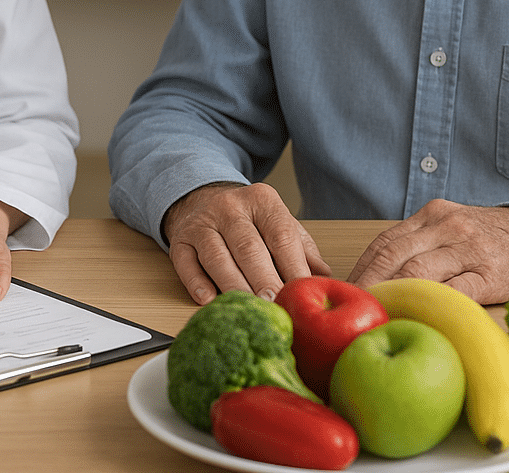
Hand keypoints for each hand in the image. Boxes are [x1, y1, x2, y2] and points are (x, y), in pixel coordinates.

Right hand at [163, 183, 329, 305]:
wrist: (202, 198)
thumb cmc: (250, 220)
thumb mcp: (279, 223)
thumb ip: (302, 249)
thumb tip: (327, 279)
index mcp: (262, 200)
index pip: (281, 235)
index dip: (292, 267)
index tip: (303, 295)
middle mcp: (230, 207)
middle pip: (249, 248)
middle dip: (264, 281)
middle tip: (276, 308)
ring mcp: (202, 223)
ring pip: (218, 257)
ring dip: (235, 287)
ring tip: (251, 311)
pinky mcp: (180, 240)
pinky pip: (187, 264)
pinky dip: (198, 284)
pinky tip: (210, 301)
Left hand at [347, 199, 508, 303]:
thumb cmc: (483, 236)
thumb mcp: (448, 226)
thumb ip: (418, 243)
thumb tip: (376, 274)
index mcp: (432, 215)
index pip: (386, 241)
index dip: (362, 267)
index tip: (346, 289)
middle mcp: (448, 227)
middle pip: (395, 255)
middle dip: (369, 282)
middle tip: (353, 306)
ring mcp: (469, 249)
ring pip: (420, 271)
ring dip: (393, 295)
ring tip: (376, 314)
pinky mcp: (490, 274)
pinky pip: (456, 290)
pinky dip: (432, 304)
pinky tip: (416, 317)